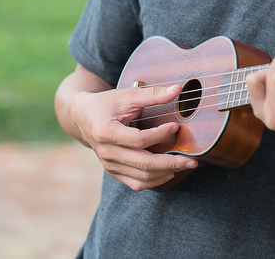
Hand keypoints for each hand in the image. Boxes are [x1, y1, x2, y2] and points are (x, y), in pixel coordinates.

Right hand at [69, 84, 197, 190]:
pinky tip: (169, 173)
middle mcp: (106, 153)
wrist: (83, 117)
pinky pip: (136, 183)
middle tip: (192, 161)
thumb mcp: (126, 95)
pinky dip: (154, 181)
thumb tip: (178, 90)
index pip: (139, 140)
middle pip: (144, 164)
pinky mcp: (113, 171)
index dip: (160, 135)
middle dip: (171, 163)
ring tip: (184, 166)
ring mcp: (109, 165)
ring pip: (142, 177)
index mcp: (106, 132)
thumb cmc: (106, 104)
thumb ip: (152, 94)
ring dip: (166, 173)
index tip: (176, 127)